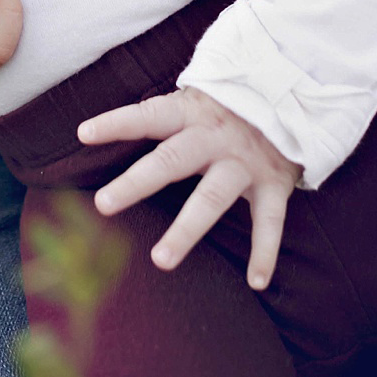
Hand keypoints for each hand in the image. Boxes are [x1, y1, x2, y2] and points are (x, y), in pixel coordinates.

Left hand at [78, 86, 300, 290]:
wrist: (293, 95)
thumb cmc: (231, 105)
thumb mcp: (198, 100)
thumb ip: (166, 117)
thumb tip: (105, 129)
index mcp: (191, 113)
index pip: (148, 116)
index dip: (117, 122)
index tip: (83, 133)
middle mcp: (215, 137)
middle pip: (172, 160)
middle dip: (137, 183)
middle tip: (103, 204)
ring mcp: (245, 161)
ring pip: (212, 198)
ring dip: (185, 230)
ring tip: (160, 260)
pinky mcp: (275, 181)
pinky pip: (270, 221)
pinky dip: (265, 252)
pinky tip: (256, 281)